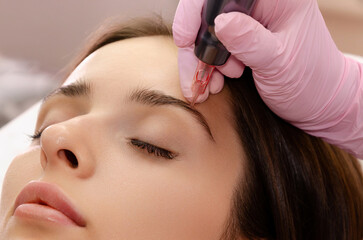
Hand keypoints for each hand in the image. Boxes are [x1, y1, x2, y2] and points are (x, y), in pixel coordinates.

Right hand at [173, 0, 362, 156]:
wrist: (318, 103)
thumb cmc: (310, 81)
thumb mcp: (279, 62)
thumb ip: (250, 41)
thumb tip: (220, 23)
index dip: (195, 12)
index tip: (185, 40)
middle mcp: (261, 7)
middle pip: (209, 16)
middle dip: (198, 48)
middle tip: (198, 76)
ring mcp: (251, 24)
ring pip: (208, 35)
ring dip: (202, 63)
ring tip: (213, 85)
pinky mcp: (245, 41)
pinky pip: (216, 49)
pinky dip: (209, 68)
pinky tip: (216, 83)